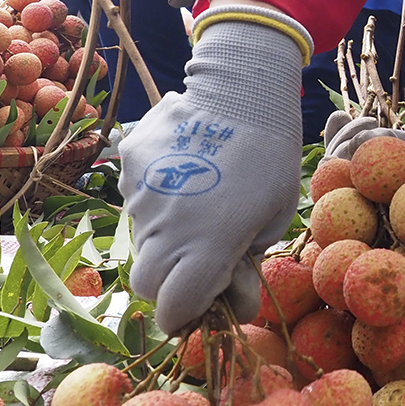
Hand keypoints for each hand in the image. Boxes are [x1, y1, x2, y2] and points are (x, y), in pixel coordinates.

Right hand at [120, 5, 311, 334]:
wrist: (243, 91)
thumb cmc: (272, 160)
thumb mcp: (274, 220)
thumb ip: (245, 265)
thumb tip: (228, 301)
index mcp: (206, 246)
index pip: (171, 309)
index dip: (184, 314)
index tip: (200, 302)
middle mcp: (164, 226)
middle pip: (146, 282)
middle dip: (169, 281)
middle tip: (199, 257)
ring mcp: (141, 194)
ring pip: (140, 238)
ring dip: (164, 235)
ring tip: (199, 201)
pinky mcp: (130, 165)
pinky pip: (136, 196)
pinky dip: (157, 196)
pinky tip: (185, 171)